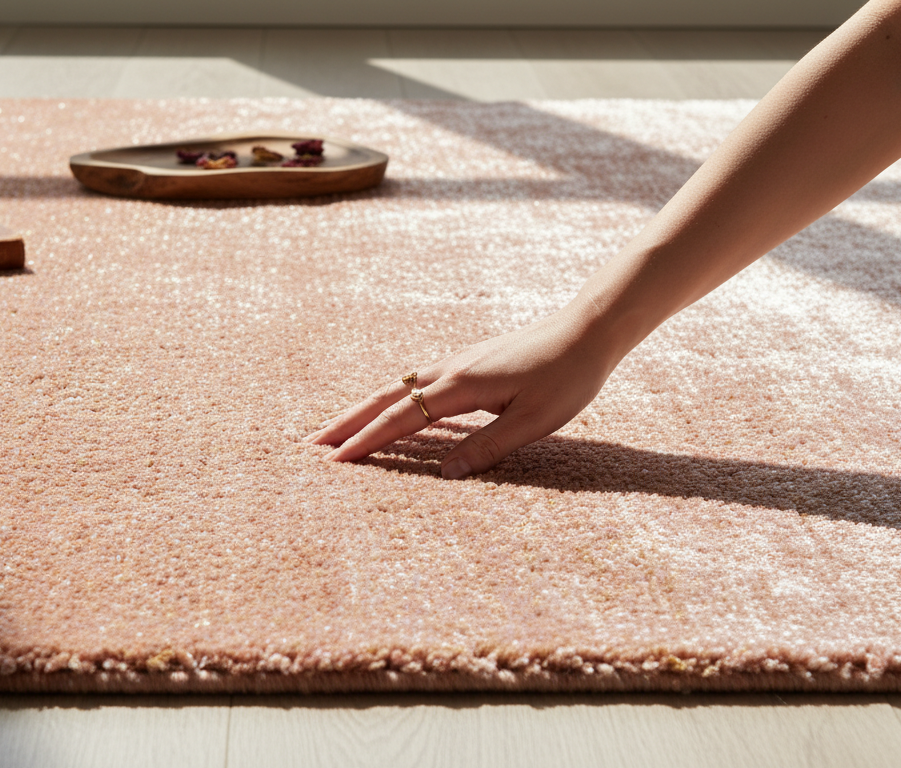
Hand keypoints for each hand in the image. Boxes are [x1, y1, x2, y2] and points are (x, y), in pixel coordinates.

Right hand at [307, 307, 623, 478]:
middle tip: (311, 445)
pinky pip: (415, 384)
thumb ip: (488, 448)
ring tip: (336, 430)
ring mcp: (456, 363)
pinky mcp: (467, 363)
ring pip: (396, 388)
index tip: (334, 461)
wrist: (588, 329)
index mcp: (462, 385)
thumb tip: (445, 475)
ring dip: (362, 410)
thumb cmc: (567, 377)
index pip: (402, 419)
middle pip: (385, 398)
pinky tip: (386, 412)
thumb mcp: (534, 421)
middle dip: (347, 423)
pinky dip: (389, 400)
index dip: (366, 442)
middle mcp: (450, 370)